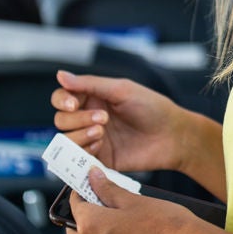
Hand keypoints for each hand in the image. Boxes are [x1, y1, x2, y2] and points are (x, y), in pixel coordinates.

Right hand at [50, 70, 182, 173]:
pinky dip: (84, 150)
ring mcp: (94, 139)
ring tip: (101, 132)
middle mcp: (89, 117)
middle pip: (61, 120)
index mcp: (93, 97)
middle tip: (103, 118)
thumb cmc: (152, 108)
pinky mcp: (100, 158)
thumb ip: (89, 84)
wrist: (172, 136)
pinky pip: (79, 157)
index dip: (62, 101)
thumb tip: (60, 75)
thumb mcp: (121, 90)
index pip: (62, 98)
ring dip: (79, 135)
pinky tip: (100, 144)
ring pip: (67, 139)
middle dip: (77, 119)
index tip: (73, 104)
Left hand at [64, 168, 197, 233]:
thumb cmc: (166, 225)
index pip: (75, 206)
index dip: (82, 193)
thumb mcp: (134, 199)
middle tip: (104, 203)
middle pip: (78, 232)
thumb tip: (94, 178)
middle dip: (86, 217)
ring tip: (126, 223)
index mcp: (92, 227)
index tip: (89, 187)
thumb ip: (108, 189)